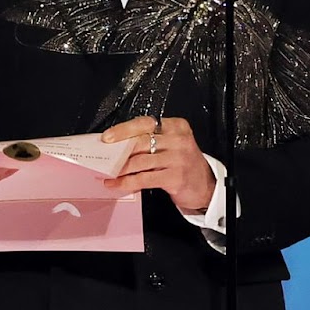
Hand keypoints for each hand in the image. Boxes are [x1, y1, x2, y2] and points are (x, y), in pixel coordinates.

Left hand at [101, 116, 216, 212]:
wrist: (205, 185)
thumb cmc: (183, 163)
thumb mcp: (173, 144)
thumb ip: (151, 140)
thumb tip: (118, 143)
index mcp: (176, 126)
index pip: (145, 123)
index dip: (123, 130)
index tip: (107, 137)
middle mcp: (178, 140)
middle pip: (140, 141)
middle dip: (118, 151)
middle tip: (103, 157)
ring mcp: (178, 158)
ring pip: (139, 161)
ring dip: (119, 169)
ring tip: (107, 172)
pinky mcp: (175, 177)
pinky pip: (144, 178)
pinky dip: (126, 182)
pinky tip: (116, 184)